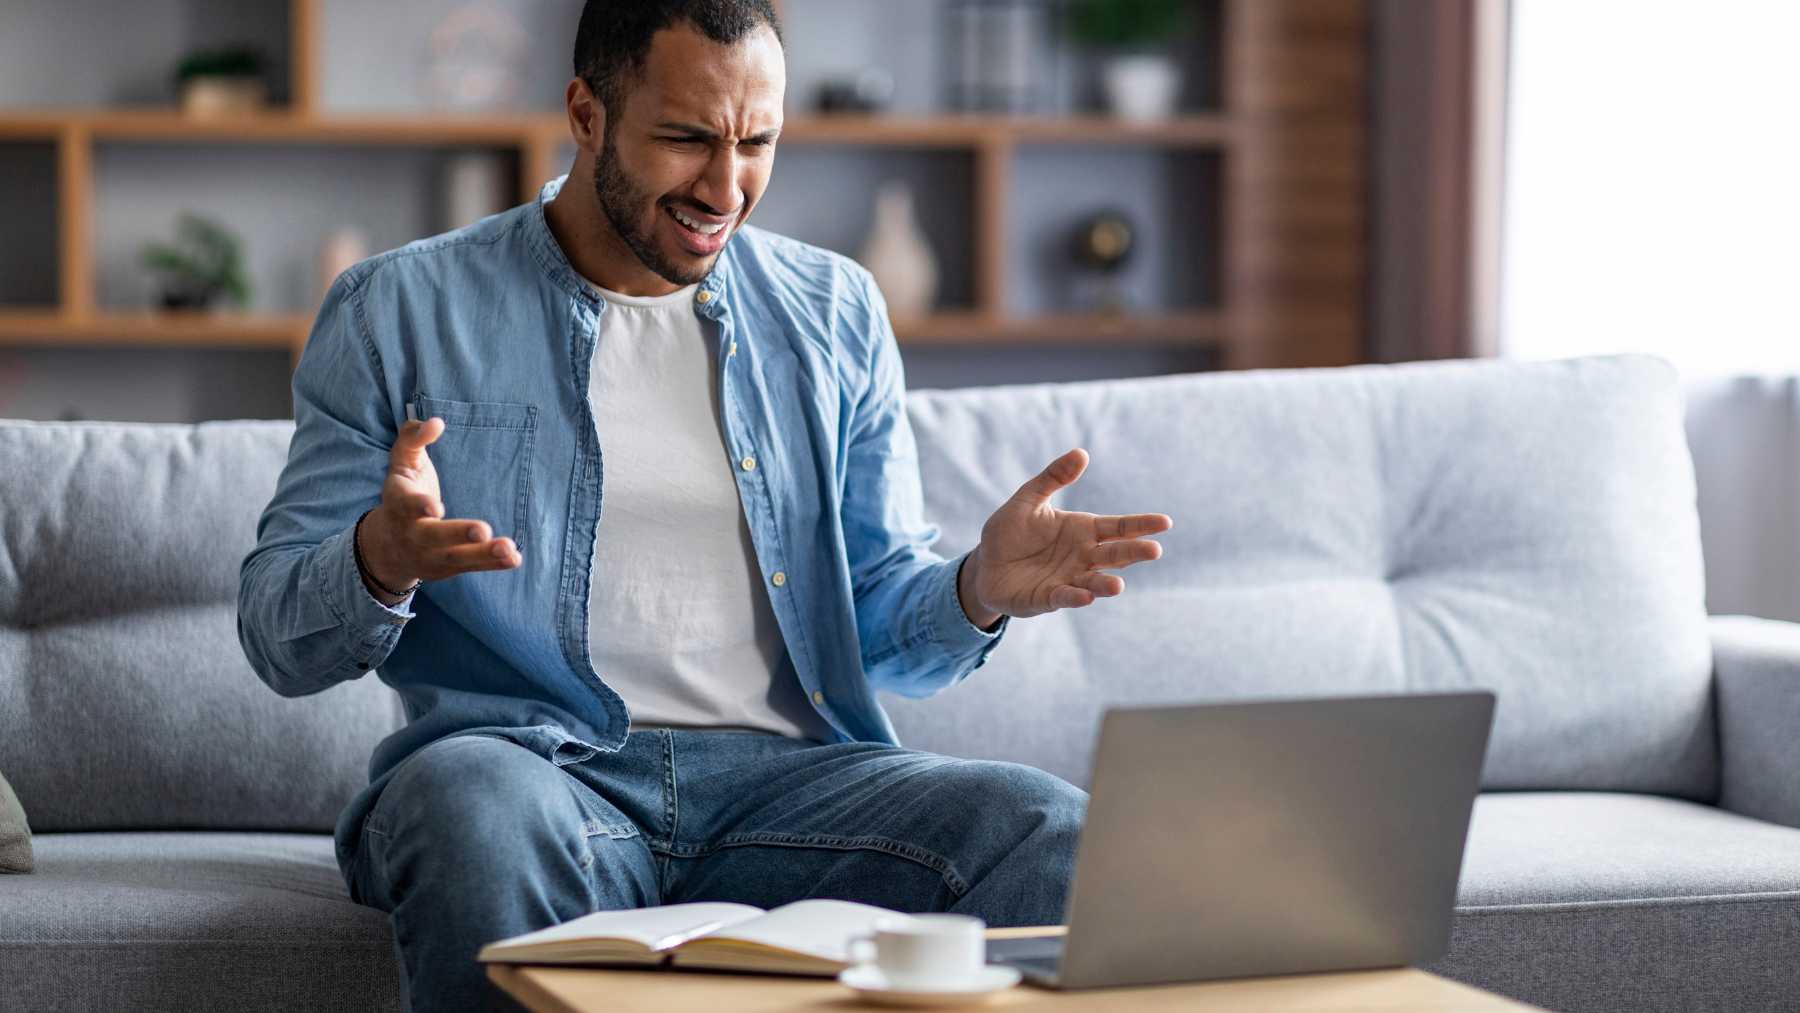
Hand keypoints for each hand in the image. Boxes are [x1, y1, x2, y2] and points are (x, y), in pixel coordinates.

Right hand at [358, 417, 521, 601]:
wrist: (388, 547)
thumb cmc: (402, 494)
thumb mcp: (400, 463)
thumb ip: (413, 438)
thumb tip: (436, 423)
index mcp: (399, 504)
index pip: (406, 506)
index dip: (419, 506)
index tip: (436, 507)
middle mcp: (412, 533)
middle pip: (433, 536)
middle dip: (457, 534)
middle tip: (482, 530)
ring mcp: (430, 554)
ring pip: (456, 557)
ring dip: (483, 554)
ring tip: (509, 548)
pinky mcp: (449, 568)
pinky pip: (471, 567)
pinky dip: (493, 564)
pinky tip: (515, 558)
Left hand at [962, 448, 1170, 620]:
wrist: (985, 564)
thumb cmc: (1011, 531)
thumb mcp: (1028, 499)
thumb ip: (1053, 478)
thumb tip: (1081, 453)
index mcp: (1083, 530)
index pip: (1119, 527)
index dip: (1141, 525)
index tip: (1165, 522)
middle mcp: (1083, 556)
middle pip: (1114, 554)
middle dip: (1134, 553)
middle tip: (1155, 550)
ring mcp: (1068, 578)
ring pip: (1094, 581)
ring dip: (1106, 584)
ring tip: (1117, 586)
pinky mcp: (1048, 598)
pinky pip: (1065, 597)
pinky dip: (1075, 597)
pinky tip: (1086, 597)